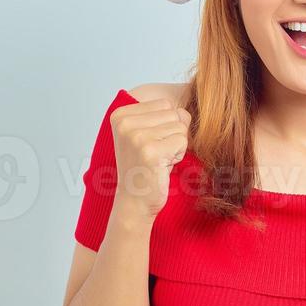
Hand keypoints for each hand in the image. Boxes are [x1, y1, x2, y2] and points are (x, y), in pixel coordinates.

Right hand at [109, 97, 190, 219]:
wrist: (135, 201)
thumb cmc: (144, 167)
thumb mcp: (148, 134)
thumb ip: (165, 116)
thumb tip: (185, 112)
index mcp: (120, 115)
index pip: (164, 103)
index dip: (166, 125)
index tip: (151, 144)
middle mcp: (125, 123)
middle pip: (173, 113)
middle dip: (173, 135)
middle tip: (157, 153)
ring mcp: (136, 136)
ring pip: (180, 127)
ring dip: (176, 146)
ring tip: (159, 160)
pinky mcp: (150, 151)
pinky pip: (182, 141)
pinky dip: (178, 155)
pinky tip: (162, 166)